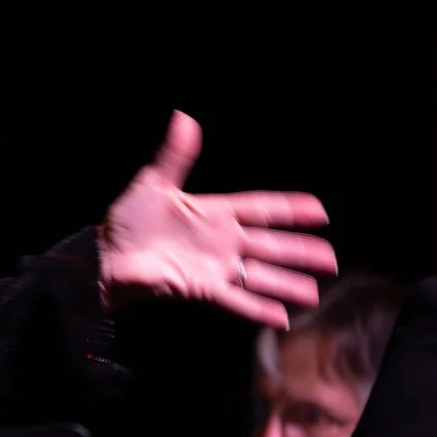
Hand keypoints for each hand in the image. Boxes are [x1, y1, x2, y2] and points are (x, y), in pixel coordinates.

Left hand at [98, 112, 338, 328]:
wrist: (105, 255)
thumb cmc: (128, 220)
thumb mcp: (153, 183)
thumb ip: (175, 154)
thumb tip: (183, 118)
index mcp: (216, 212)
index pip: (261, 208)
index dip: (290, 209)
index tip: (320, 210)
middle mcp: (222, 241)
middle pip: (271, 245)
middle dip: (301, 251)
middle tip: (330, 258)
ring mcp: (214, 266)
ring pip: (259, 275)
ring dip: (286, 283)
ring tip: (313, 292)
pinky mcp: (201, 289)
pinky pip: (235, 300)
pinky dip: (257, 310)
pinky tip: (281, 318)